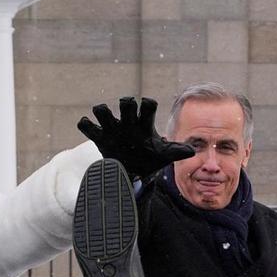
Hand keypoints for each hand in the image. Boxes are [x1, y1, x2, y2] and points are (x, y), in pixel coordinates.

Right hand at [77, 97, 194, 179]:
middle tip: (127, 108)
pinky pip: (89, 129)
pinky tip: (85, 124)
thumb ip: (176, 151)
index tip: (148, 106)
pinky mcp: (101, 139)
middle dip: (127, 103)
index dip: (147, 104)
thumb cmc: (151, 159)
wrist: (135, 172)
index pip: (147, 106)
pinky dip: (85, 125)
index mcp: (145, 124)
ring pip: (104, 112)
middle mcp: (128, 123)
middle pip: (126, 104)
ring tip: (102, 113)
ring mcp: (113, 130)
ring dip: (102, 110)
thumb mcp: (164, 155)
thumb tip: (191, 151)